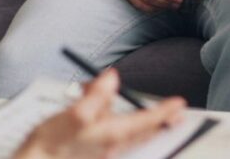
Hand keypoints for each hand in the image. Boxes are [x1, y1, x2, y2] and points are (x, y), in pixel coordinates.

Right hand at [14, 69, 185, 158]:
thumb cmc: (50, 145)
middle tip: (177, 112)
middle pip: (143, 131)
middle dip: (160, 120)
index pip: (145, 121)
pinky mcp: (94, 153)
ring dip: (138, 120)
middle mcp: (111, 147)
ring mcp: (104, 152)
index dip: (163, 111)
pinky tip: (105, 114)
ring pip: (129, 133)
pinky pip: (114, 136)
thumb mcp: (73, 114)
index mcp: (110, 135)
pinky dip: (118, 124)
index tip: (179, 103)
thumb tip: (112, 77)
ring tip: (135, 105)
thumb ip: (96, 96)